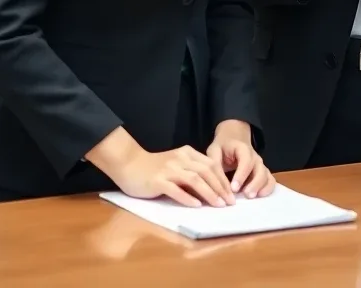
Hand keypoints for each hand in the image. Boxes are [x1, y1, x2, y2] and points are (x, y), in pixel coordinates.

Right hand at [112, 142, 237, 207]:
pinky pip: (175, 189)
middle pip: (206, 171)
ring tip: (218, 205)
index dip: (223, 179)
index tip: (231, 194)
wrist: (129, 164)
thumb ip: (191, 171)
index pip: (211, 165)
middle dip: (220, 187)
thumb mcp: (177, 165)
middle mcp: (181, 159)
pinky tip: (196, 206)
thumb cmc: (154, 168)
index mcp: (188, 153)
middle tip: (229, 203)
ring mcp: (169, 169)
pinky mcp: (158, 181)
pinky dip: (188, 198)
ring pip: (195, 179)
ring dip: (209, 193)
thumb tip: (211, 189)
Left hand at [206, 120, 274, 197]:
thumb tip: (216, 183)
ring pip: (266, 175)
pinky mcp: (262, 173)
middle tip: (246, 195)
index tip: (233, 188)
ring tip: (251, 197)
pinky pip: (270, 180)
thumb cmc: (222, 147)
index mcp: (243, 149)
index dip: (241, 174)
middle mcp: (255, 157)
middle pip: (260, 169)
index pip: (246, 160)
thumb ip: (215, 165)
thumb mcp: (214, 151)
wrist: (232, 140)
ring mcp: (260, 165)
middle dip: (254, 183)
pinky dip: (268, 188)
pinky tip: (260, 196)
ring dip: (261, 187)